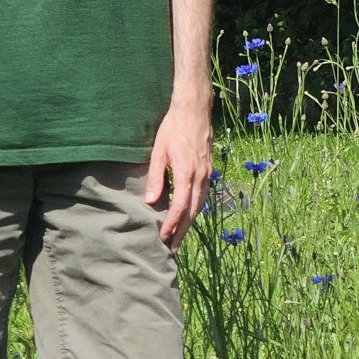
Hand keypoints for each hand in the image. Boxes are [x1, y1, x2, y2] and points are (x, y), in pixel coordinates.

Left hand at [145, 96, 213, 252]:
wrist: (194, 110)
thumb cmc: (173, 128)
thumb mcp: (158, 151)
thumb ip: (155, 177)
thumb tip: (150, 201)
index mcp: (186, 172)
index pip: (180, 206)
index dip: (171, 224)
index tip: (163, 236)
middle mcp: (201, 176)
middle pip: (192, 211)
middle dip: (182, 231)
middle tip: (172, 249)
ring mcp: (207, 173)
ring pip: (200, 205)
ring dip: (190, 223)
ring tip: (179, 237)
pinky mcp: (209, 170)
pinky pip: (204, 196)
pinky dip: (196, 210)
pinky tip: (188, 216)